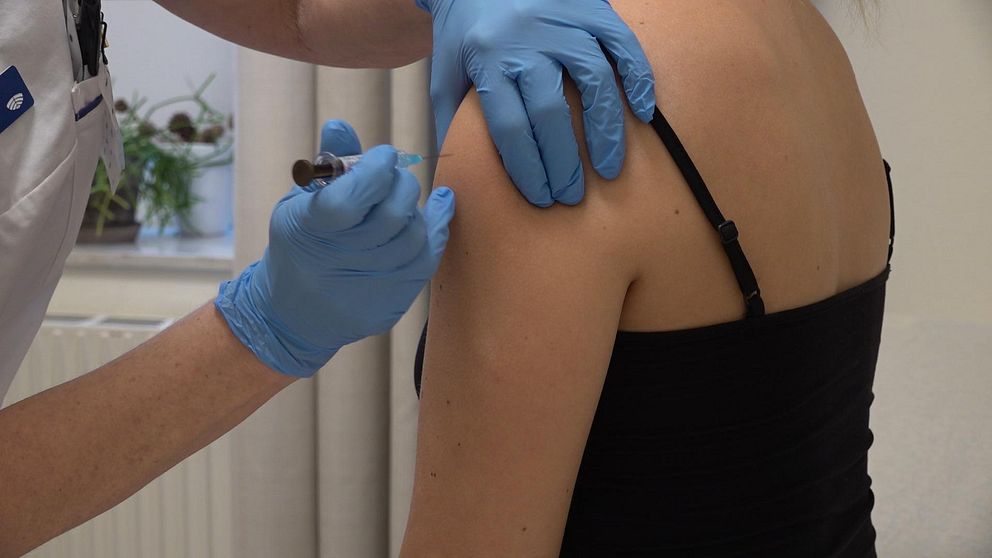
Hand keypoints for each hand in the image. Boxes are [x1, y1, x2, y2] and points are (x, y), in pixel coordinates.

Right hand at [216, 120, 455, 377]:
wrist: (293, 314)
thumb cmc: (298, 248)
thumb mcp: (298, 204)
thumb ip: (325, 166)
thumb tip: (341, 126)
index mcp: (309, 231)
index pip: (348, 200)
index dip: (374, 171)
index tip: (384, 155)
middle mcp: (340, 262)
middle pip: (390, 217)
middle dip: (399, 184)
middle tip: (394, 175)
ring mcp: (368, 286)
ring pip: (412, 236)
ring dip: (414, 207)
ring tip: (401, 197)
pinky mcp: (391, 302)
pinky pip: (426, 259)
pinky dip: (437, 228)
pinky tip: (439, 206)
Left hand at [417, 0, 655, 206]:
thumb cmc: (465, 30)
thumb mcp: (446, 71)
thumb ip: (451, 120)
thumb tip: (457, 171)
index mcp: (487, 59)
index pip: (511, 127)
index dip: (529, 169)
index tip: (541, 197)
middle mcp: (526, 40)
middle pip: (552, 113)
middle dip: (564, 163)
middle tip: (572, 195)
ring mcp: (562, 22)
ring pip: (594, 82)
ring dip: (605, 132)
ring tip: (609, 169)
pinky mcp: (591, 8)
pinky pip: (623, 45)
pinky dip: (638, 80)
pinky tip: (642, 115)